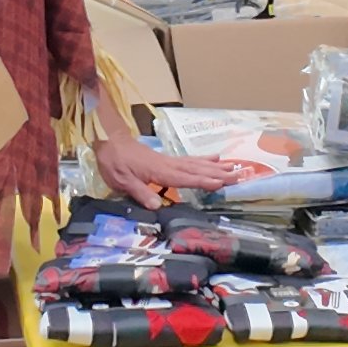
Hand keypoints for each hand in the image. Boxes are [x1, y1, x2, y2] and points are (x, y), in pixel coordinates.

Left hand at [93, 134, 254, 207]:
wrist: (109, 140)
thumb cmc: (114, 161)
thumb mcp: (122, 180)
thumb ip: (140, 192)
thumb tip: (158, 206)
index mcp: (159, 171)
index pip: (185, 178)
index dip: (203, 182)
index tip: (221, 183)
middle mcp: (168, 164)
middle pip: (197, 169)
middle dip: (218, 173)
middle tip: (238, 175)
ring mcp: (169, 160)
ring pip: (196, 164)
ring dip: (215, 166)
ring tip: (233, 167)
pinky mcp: (166, 159)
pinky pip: (189, 159)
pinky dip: (203, 159)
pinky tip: (214, 158)